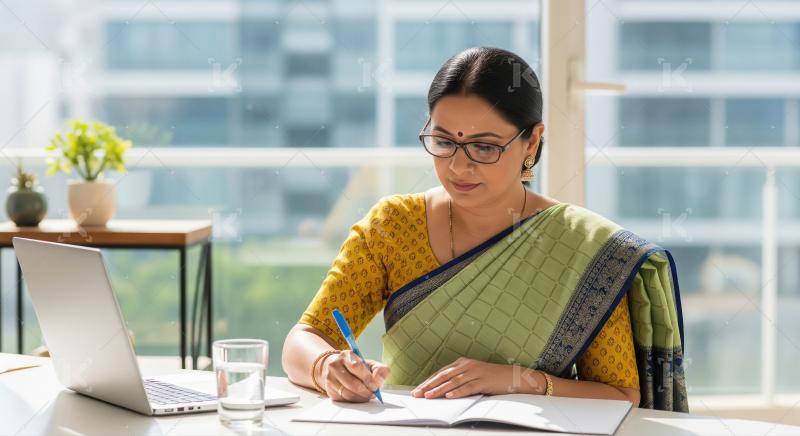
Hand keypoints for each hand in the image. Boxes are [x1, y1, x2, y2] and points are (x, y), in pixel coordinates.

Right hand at [319, 350, 389, 402]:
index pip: (357, 367)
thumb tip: (379, 382)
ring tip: (368, 395)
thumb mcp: (370, 364)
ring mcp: (330, 378)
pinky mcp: (329, 390)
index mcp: (347, 355)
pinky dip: (355, 400)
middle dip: (366, 391)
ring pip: (348, 393)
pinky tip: (360, 397)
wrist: (337, 369)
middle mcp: (335, 365)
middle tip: (373, 394)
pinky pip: (344, 399)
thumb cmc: (357, 367)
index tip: (376, 386)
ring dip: (361, 397)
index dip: (368, 378)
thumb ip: (380, 370)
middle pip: (352, 383)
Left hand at [411, 357, 544, 398]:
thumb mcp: (473, 376)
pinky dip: (458, 392)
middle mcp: (467, 366)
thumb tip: (443, 391)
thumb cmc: (492, 378)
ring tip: (429, 396)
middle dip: (429, 385)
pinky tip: (450, 396)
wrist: (514, 376)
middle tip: (418, 394)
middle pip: (444, 376)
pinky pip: (469, 387)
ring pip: (454, 382)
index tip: (418, 389)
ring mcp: (476, 372)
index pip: (441, 372)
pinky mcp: (484, 381)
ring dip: (439, 390)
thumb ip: (460, 380)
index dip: (429, 381)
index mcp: (463, 363)